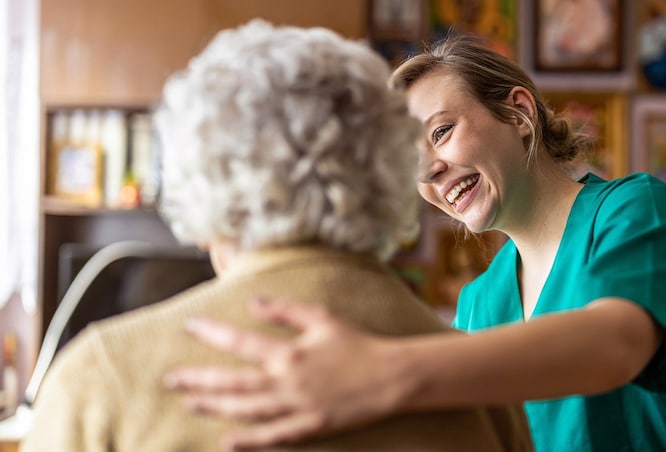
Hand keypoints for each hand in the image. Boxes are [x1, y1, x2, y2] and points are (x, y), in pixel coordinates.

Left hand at [164, 299, 407, 449]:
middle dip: (199, 379)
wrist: (390, 376)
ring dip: (215, 407)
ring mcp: (296, 407)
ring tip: (190, 403)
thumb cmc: (357, 343)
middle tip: (171, 379)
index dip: (211, 333)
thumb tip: (252, 302)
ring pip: (246, 410)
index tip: (189, 325)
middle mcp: (287, 381)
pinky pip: (272, 436)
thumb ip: (285, 310)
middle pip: (233, 382)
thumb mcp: (322, 318)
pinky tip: (226, 440)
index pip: (240, 342)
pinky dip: (248, 441)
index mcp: (289, 352)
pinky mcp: (309, 427)